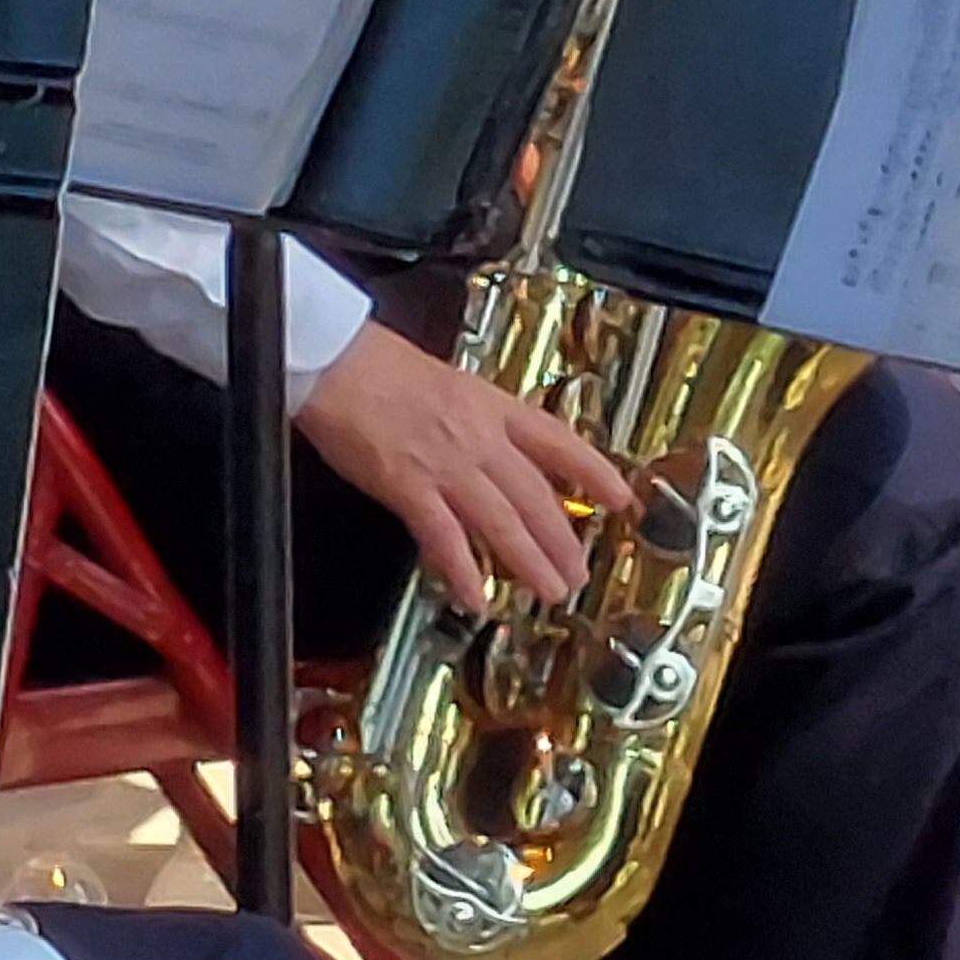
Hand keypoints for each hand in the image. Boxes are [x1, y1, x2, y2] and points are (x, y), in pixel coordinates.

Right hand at [293, 322, 637, 614]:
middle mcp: (480, 437)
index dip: (594, 472)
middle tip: (579, 572)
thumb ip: (478, 419)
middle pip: (536, 495)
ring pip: (503, 521)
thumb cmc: (382, 368)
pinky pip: (445, 538)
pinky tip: (476, 597)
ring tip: (550, 591)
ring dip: (530, 561)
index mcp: (492, 406)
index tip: (620, 496)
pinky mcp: (409, 488)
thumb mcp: (451, 383)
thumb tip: (497, 449)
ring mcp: (447, 465)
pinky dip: (463, 571)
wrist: (339, 362)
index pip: (559, 442)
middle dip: (562, 539)